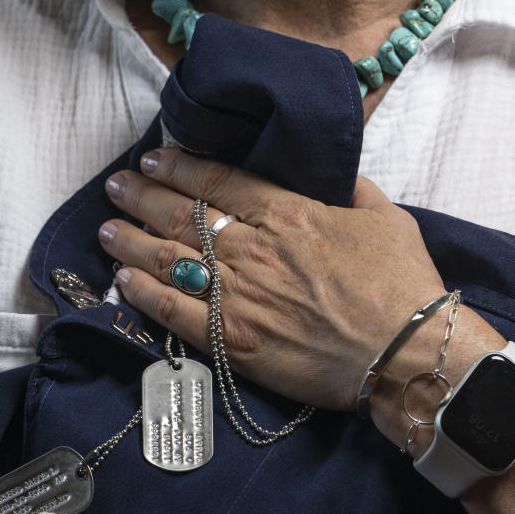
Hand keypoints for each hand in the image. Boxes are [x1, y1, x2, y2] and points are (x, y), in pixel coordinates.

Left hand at [98, 147, 446, 411]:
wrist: (408, 354)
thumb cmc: (403, 284)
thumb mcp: (385, 216)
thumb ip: (351, 189)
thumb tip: (331, 172)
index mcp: (290, 214)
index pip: (219, 183)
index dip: (180, 168)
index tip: (154, 158)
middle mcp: (256, 250)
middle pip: (183, 216)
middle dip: (143, 196)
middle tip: (117, 186)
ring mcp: (241, 296)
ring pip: (170, 260)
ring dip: (132, 241)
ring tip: (106, 228)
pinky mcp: (235, 342)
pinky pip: (175, 313)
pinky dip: (144, 294)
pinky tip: (122, 280)